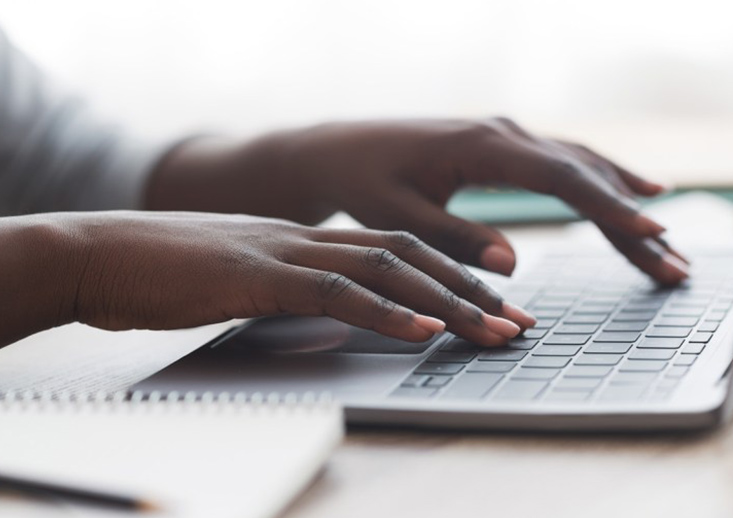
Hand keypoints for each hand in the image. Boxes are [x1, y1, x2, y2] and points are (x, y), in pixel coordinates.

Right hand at [0, 212, 534, 347]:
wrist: (98, 253)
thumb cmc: (168, 274)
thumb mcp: (248, 282)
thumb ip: (297, 293)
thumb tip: (342, 318)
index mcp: (310, 240)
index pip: (400, 252)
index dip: (453, 278)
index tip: (496, 307)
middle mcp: (309, 239)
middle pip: (410, 257)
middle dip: (471, 292)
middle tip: (521, 324)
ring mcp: (284, 253)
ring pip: (385, 269)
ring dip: (445, 301)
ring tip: (493, 330)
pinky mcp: (256, 276)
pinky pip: (332, 292)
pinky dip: (383, 311)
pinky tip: (421, 329)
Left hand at [146, 118, 688, 283]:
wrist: (336, 150)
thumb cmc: (362, 182)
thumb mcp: (398, 217)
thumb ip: (454, 239)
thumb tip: (513, 263)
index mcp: (483, 146)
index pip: (562, 179)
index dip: (610, 209)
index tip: (652, 235)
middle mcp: (505, 132)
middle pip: (586, 174)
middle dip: (632, 220)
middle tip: (676, 263)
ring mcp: (508, 135)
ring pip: (583, 166)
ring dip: (626, 202)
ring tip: (667, 242)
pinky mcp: (505, 146)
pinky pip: (566, 164)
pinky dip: (603, 182)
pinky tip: (631, 194)